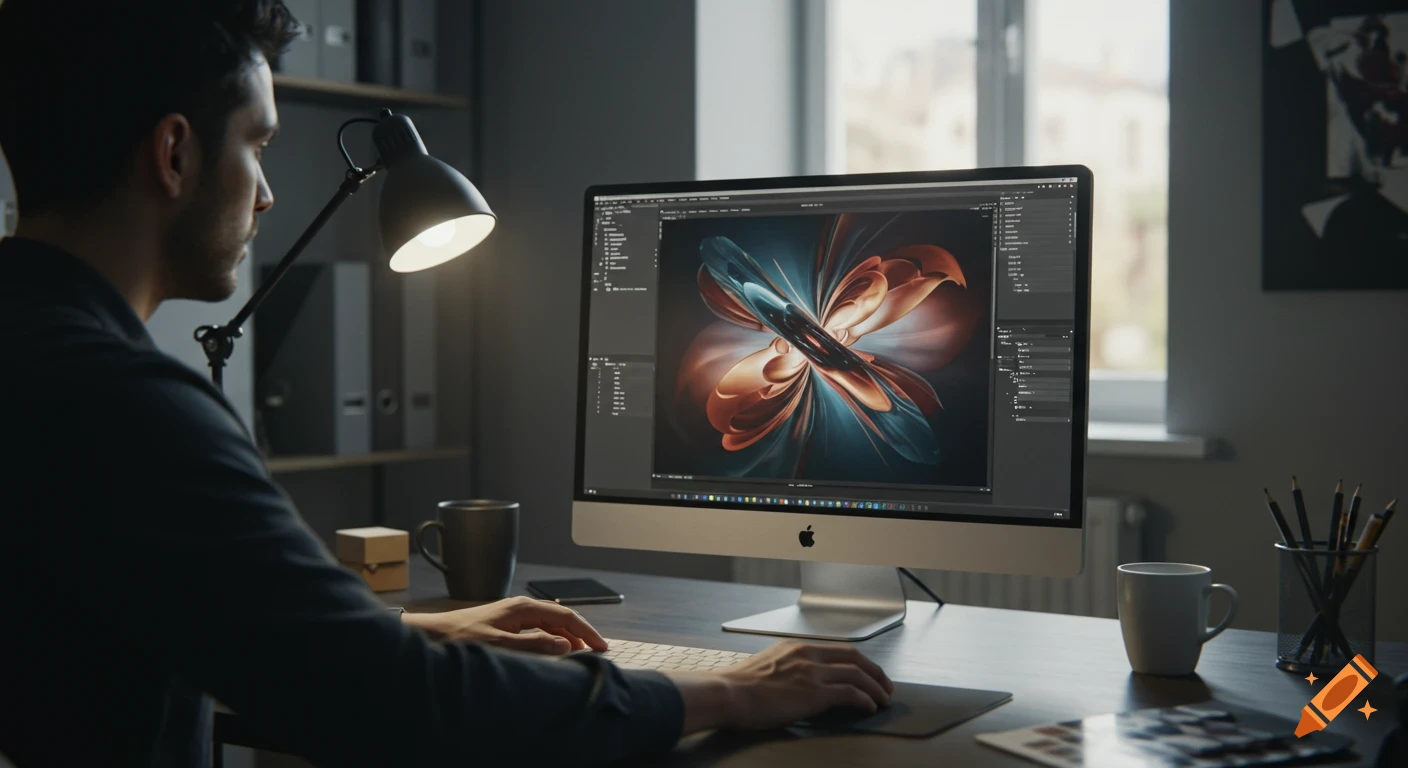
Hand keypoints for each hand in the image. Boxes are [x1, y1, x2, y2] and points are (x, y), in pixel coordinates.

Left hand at [401, 596, 608, 655]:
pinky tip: (554, 651)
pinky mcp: (507, 624)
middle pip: (561, 618)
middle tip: (597, 653)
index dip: (587, 632)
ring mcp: (514, 615)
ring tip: (580, 654)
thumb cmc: (461, 639)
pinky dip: (552, 639)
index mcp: (524, 608)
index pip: (566, 617)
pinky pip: (539, 629)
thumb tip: (565, 644)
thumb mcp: (500, 645)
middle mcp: (522, 607)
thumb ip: (534, 645)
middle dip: (581, 634)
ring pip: (551, 624)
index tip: (602, 647)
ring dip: (567, 637)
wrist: (433, 635)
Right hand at [666, 640, 892, 733]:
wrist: (726, 693)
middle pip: (854, 657)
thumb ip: (786, 670)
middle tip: (885, 685)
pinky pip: (850, 693)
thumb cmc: (737, 688)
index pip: (838, 649)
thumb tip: (797, 684)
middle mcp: (807, 655)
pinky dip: (865, 700)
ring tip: (884, 700)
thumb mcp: (766, 668)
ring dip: (876, 688)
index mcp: (796, 648)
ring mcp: (812, 672)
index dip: (859, 661)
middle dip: (875, 671)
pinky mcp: (814, 692)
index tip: (867, 671)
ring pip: (857, 675)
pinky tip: (869, 708)